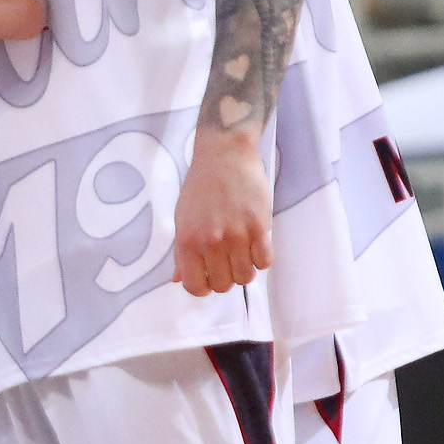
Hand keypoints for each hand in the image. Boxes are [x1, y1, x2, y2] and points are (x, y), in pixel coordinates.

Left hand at [172, 127, 272, 295]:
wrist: (224, 156)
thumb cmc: (200, 187)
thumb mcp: (182, 220)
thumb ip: (181, 253)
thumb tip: (179, 280)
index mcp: (187, 242)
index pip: (195, 287)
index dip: (204, 286)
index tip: (210, 276)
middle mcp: (210, 243)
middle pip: (224, 285)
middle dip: (227, 277)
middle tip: (228, 260)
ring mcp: (236, 236)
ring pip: (246, 276)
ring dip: (245, 268)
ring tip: (243, 250)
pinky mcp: (258, 226)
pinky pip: (265, 261)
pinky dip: (262, 257)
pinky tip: (256, 243)